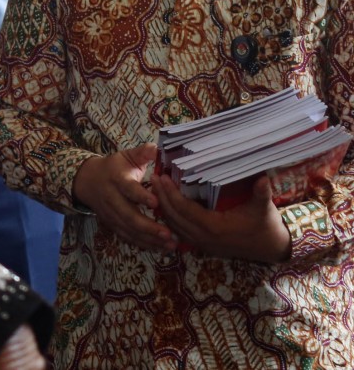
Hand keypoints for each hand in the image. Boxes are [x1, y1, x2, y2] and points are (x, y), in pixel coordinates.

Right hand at [71, 144, 172, 251]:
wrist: (87, 180)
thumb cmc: (114, 167)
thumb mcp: (126, 157)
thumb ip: (142, 153)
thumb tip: (157, 148)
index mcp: (116, 178)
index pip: (128, 188)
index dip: (141, 196)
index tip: (157, 202)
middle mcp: (111, 198)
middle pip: (128, 215)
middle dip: (148, 226)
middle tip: (168, 233)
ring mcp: (110, 213)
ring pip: (128, 229)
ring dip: (149, 239)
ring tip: (170, 244)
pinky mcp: (111, 223)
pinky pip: (126, 236)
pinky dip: (142, 243)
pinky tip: (159, 248)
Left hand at [155, 173, 291, 262]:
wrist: (272, 248)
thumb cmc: (266, 226)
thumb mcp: (265, 209)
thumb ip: (261, 194)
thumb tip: (262, 179)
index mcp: (215, 228)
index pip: (185, 209)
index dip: (171, 193)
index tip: (162, 177)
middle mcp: (204, 237)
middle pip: (174, 217)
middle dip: (161, 197)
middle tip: (153, 177)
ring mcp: (202, 243)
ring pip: (174, 225)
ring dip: (163, 207)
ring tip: (155, 187)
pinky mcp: (203, 244)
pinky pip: (180, 231)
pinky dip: (170, 217)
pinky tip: (165, 204)